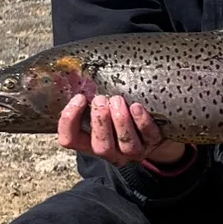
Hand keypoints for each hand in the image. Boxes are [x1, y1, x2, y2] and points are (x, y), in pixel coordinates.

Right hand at [58, 93, 187, 166]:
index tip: (79, 97)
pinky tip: (136, 106)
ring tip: (117, 100)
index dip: (69, 121)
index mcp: (90, 142)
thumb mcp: (98, 106)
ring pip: (125, 145)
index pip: (70, 139)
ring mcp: (132, 150)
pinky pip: (148, 136)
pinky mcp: (153, 143)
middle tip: (100, 99)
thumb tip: (76, 73)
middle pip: (100, 147)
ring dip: (120, 121)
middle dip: (100, 121)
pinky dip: (142, 121)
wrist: (148, 126)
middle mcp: (110, 150)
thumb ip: (87, 98)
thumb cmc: (115, 111)